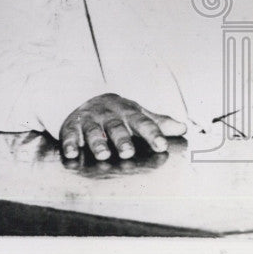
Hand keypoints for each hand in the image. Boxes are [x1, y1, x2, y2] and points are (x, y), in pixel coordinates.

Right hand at [59, 93, 186, 160]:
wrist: (89, 99)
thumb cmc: (119, 114)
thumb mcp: (138, 114)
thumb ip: (157, 123)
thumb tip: (182, 128)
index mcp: (127, 111)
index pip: (142, 122)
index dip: (152, 133)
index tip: (161, 145)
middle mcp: (108, 115)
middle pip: (116, 127)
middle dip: (121, 139)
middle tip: (127, 152)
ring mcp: (89, 120)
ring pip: (93, 131)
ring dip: (97, 142)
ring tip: (102, 154)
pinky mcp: (72, 126)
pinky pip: (69, 134)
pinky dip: (69, 142)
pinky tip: (71, 152)